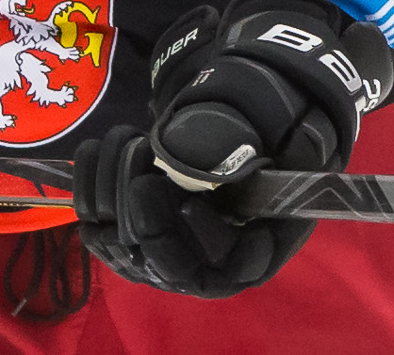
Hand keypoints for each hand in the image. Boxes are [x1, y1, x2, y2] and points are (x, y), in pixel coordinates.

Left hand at [73, 0, 389, 296]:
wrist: (247, 124)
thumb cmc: (280, 133)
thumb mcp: (300, 132)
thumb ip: (294, 145)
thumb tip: (284, 148)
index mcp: (259, 246)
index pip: (236, 268)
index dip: (209, 240)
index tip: (190, 199)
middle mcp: (211, 260)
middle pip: (172, 266)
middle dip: (151, 222)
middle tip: (143, 169)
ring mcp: (168, 250)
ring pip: (129, 247)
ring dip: (118, 194)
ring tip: (130, 141)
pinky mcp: (133, 230)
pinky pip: (100, 226)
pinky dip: (93, 187)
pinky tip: (102, 147)